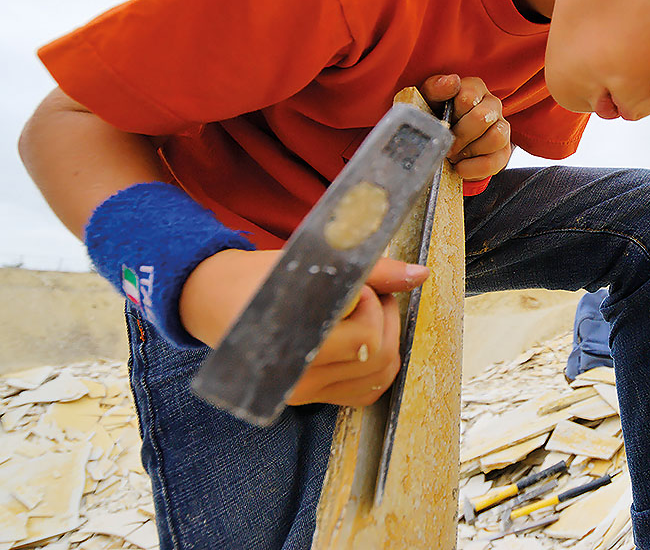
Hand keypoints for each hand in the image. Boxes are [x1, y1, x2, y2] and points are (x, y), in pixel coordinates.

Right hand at [181, 249, 428, 406]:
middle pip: (378, 356)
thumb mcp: (314, 263)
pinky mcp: (311, 398)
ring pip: (380, 375)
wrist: (217, 301)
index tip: (354, 284)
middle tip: (366, 292)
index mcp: (295, 344)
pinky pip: (367, 390)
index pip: (366, 337)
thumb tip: (420, 275)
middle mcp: (299, 378)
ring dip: (384, 337)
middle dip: (384, 317)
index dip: (370, 303)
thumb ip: (373, 272)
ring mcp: (304, 393)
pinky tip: (361, 335)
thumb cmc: (262, 278)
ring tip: (362, 311)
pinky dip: (377, 362)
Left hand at [420, 74, 512, 181]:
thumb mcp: (427, 100)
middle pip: (482, 118)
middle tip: (446, 146)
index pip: (468, 97)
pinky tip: (461, 168)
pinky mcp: (503, 151)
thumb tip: (452, 81)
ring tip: (454, 156)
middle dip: (460, 136)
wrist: (439, 143)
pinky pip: (496, 161)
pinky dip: (475, 167)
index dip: (452, 114)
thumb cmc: (433, 116)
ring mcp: (501, 127)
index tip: (442, 124)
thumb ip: (436, 88)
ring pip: (496, 137)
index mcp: (474, 88)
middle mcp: (492, 104)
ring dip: (470, 151)